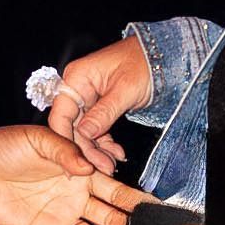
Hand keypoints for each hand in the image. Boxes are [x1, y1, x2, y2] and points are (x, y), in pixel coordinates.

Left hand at [0, 123, 139, 224]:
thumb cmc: (4, 146)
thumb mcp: (38, 139)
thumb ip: (65, 152)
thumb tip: (89, 168)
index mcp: (80, 172)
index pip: (114, 188)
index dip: (133, 198)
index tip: (152, 207)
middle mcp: (75, 196)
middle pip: (108, 214)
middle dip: (125, 224)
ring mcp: (59, 216)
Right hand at [41, 35, 151, 169]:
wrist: (163, 56)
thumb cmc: (145, 63)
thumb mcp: (125, 90)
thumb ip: (104, 113)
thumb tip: (85, 134)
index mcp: (76, 78)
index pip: (61, 115)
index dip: (65, 141)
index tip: (76, 163)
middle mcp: (77, 88)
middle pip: (72, 127)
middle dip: (87, 150)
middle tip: (102, 168)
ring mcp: (87, 97)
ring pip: (84, 131)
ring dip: (97, 150)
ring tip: (111, 165)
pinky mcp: (99, 106)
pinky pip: (96, 128)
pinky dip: (105, 143)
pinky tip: (115, 154)